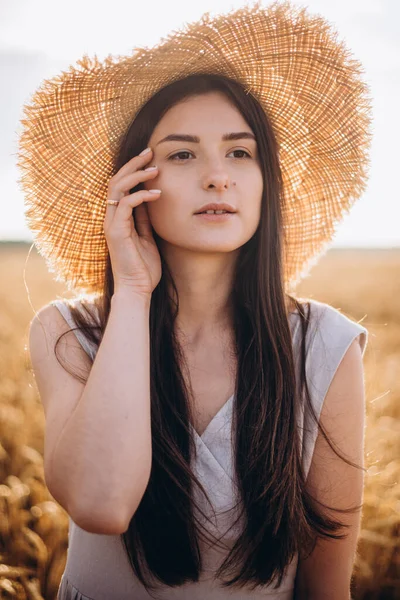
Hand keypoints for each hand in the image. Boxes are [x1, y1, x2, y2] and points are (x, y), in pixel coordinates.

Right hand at [104, 148, 161, 298]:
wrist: (137, 290)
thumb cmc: (144, 268)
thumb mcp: (148, 237)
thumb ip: (145, 219)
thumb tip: (150, 200)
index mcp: (118, 218)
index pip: (122, 185)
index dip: (134, 169)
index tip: (151, 158)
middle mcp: (111, 217)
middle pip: (116, 180)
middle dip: (133, 163)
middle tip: (151, 151)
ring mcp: (112, 224)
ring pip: (117, 187)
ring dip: (137, 174)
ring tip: (155, 168)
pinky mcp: (115, 231)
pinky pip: (126, 204)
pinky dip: (141, 195)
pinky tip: (157, 193)